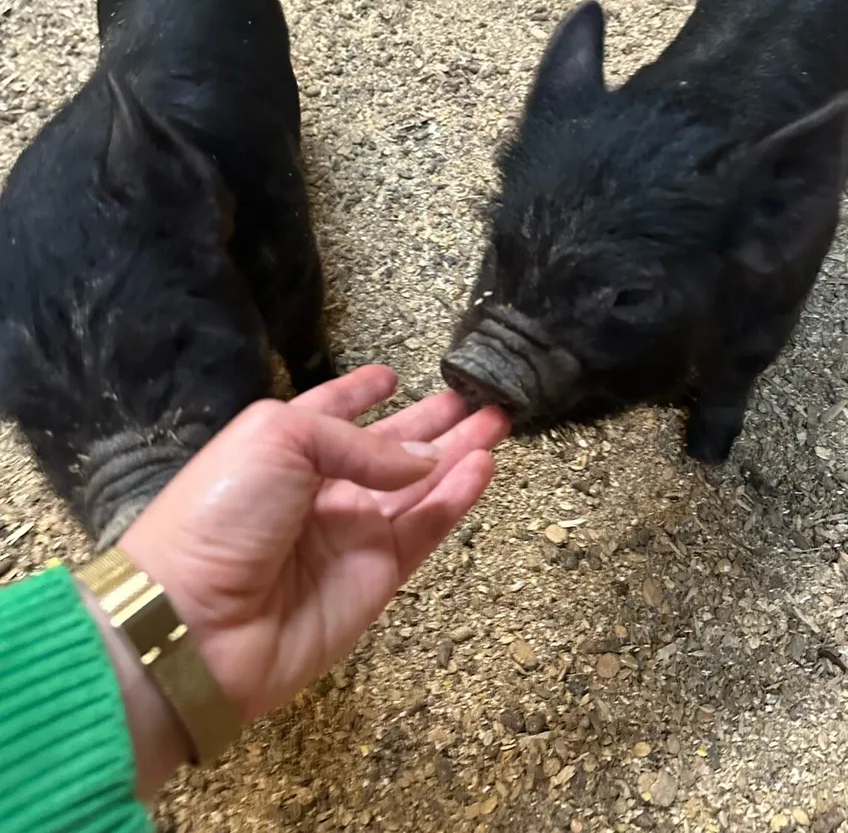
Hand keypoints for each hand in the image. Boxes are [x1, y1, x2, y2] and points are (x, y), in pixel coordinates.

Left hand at [118, 366, 507, 730]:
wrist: (196, 624)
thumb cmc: (224, 511)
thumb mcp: (279, 439)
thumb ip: (359, 442)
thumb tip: (425, 458)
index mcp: (282, 447)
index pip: (328, 412)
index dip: (358, 393)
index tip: (390, 376)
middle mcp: (319, 489)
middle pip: (386, 448)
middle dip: (430, 423)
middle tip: (475, 400)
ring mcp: (349, 535)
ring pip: (417, 486)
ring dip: (457, 454)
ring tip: (497, 422)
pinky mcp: (377, 578)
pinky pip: (424, 530)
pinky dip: (456, 498)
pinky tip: (482, 466)